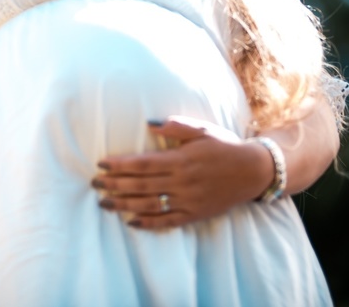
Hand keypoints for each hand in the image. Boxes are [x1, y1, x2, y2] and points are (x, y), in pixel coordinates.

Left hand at [92, 115, 272, 229]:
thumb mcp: (202, 130)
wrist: (254, 171)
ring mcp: (189, 201)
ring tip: (104, 203)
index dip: (119, 165)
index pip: (143, 164)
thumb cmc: (225, 146)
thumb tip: (148, 124)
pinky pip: (167, 222)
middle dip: (114, 185)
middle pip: (141, 185)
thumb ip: (176, 127)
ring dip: (124, 205)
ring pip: (150, 205)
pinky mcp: (195, 214)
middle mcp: (183, 182)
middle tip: (94, 184)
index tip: (100, 164)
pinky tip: (130, 221)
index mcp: (181, 160)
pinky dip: (148, 223)